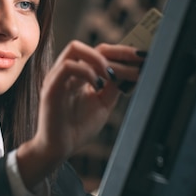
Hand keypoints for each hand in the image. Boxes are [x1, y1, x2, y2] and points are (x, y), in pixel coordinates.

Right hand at [17, 41, 142, 187]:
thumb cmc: (77, 128)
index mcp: (79, 75)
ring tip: (113, 75)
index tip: (143, 57)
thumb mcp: (103, 104)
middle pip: (93, 47)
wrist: (58, 149)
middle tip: (139, 60)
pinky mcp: (51, 88)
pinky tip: (98, 85)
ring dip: (99, 59)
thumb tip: (129, 72)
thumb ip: (113, 87)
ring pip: (75, 48)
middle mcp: (67, 72)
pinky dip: (86, 71)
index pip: (101, 53)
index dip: (123, 53)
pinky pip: (67, 67)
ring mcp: (57, 77)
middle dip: (119, 52)